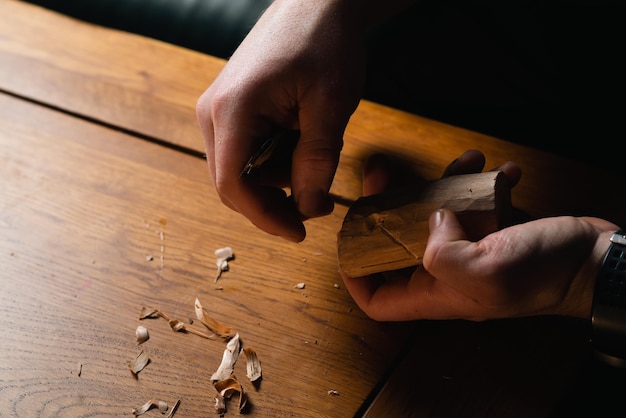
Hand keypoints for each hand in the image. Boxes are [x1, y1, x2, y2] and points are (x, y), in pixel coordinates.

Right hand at [196, 0, 368, 241]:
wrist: (318, 0)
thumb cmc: (325, 41)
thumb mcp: (330, 105)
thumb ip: (316, 161)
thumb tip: (305, 208)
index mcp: (232, 110)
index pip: (232, 186)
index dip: (265, 218)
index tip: (298, 233)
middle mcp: (214, 112)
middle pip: (233, 183)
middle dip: (275, 201)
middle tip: (320, 203)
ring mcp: (220, 109)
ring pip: (242, 170)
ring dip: (280, 178)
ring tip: (319, 151)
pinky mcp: (233, 107)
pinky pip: (248, 150)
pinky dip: (277, 159)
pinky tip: (304, 141)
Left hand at [340, 150, 617, 320]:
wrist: (596, 261)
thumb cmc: (544, 273)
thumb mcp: (488, 270)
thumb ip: (443, 253)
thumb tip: (428, 219)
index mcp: (435, 292)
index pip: (376, 298)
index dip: (354, 274)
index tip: (346, 238)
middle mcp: (445, 273)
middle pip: (395, 245)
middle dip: (384, 208)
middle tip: (382, 175)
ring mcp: (467, 248)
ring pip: (431, 216)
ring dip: (440, 184)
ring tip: (466, 159)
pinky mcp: (489, 228)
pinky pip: (470, 202)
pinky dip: (480, 182)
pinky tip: (501, 170)